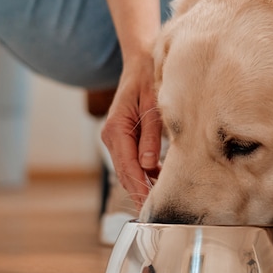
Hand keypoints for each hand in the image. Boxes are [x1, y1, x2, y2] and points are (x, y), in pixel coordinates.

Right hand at [100, 54, 162, 209]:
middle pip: (125, 173)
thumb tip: (149, 166)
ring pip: (128, 169)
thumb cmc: (148, 78)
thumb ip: (151, 136)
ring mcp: (116, 137)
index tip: (150, 206)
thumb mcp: (152, 105)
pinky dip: (144, 172)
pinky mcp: (124, 137)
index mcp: (116, 129)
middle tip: (157, 212)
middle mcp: (112, 135)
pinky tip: (160, 179)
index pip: (128, 167)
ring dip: (142, 183)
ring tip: (161, 200)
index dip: (139, 188)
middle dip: (140, 192)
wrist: (141, 61)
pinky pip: (132, 160)